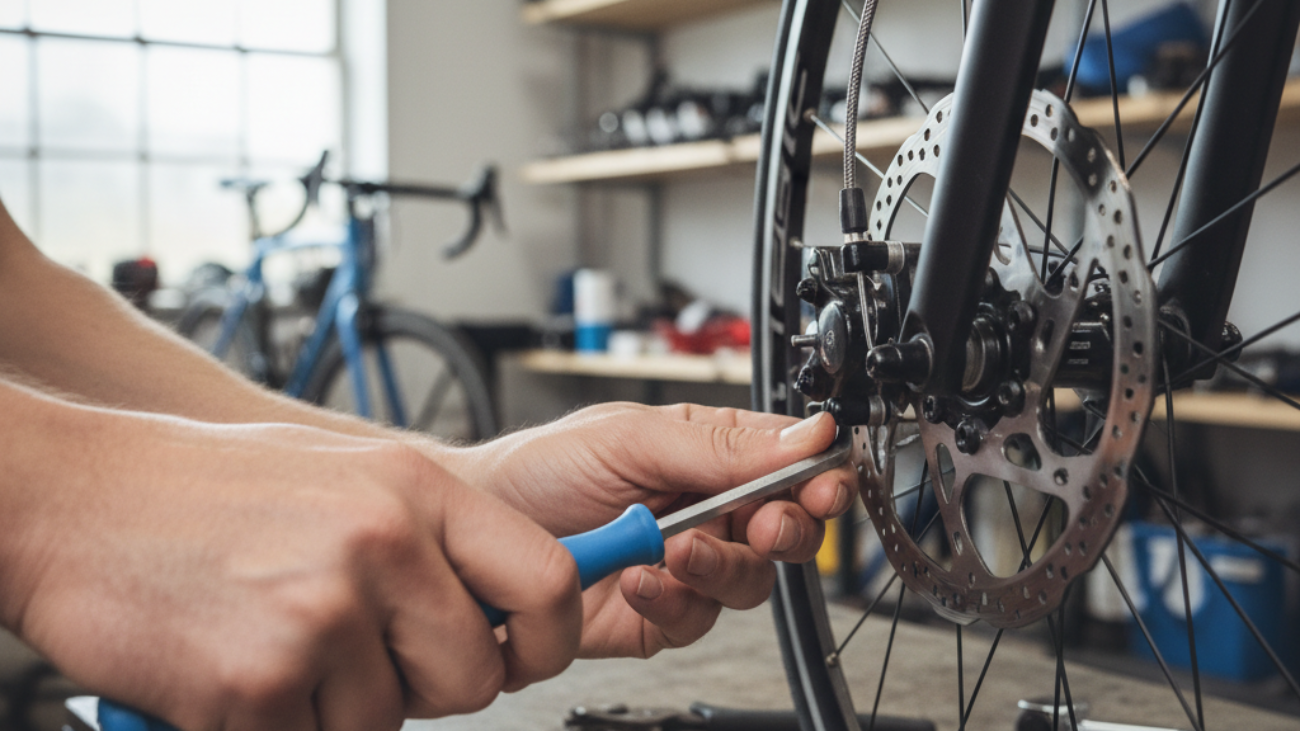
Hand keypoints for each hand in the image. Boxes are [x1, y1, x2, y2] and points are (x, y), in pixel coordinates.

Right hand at [0, 400, 582, 730]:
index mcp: (414, 488)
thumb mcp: (347, 476)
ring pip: (384, 720)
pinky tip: (234, 662)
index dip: (548, 635)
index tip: (524, 651)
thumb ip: (430, 534)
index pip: (546, 578)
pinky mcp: (256, 683)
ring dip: (336, 703)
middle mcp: (380, 544)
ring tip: (278, 639)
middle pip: (472, 676)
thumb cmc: (205, 488)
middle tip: (362, 655)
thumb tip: (503, 596)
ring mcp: (320, 615)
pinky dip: (274, 722)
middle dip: (425, 685)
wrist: (76, 497)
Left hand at [451, 404, 856, 657]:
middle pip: (785, 530)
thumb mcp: (631, 438)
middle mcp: (706, 512)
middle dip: (784, 529)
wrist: (477, 528)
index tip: (823, 486)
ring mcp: (685, 567)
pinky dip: (671, 602)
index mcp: (708, 455)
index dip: (816, 476)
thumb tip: (805, 436)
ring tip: (677, 550)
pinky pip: (695, 621)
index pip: (788, 464)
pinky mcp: (658, 616)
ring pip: (749, 583)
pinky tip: (639, 580)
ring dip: (721, 568)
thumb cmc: (542, 469)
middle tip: (763, 525)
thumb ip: (720, 445)